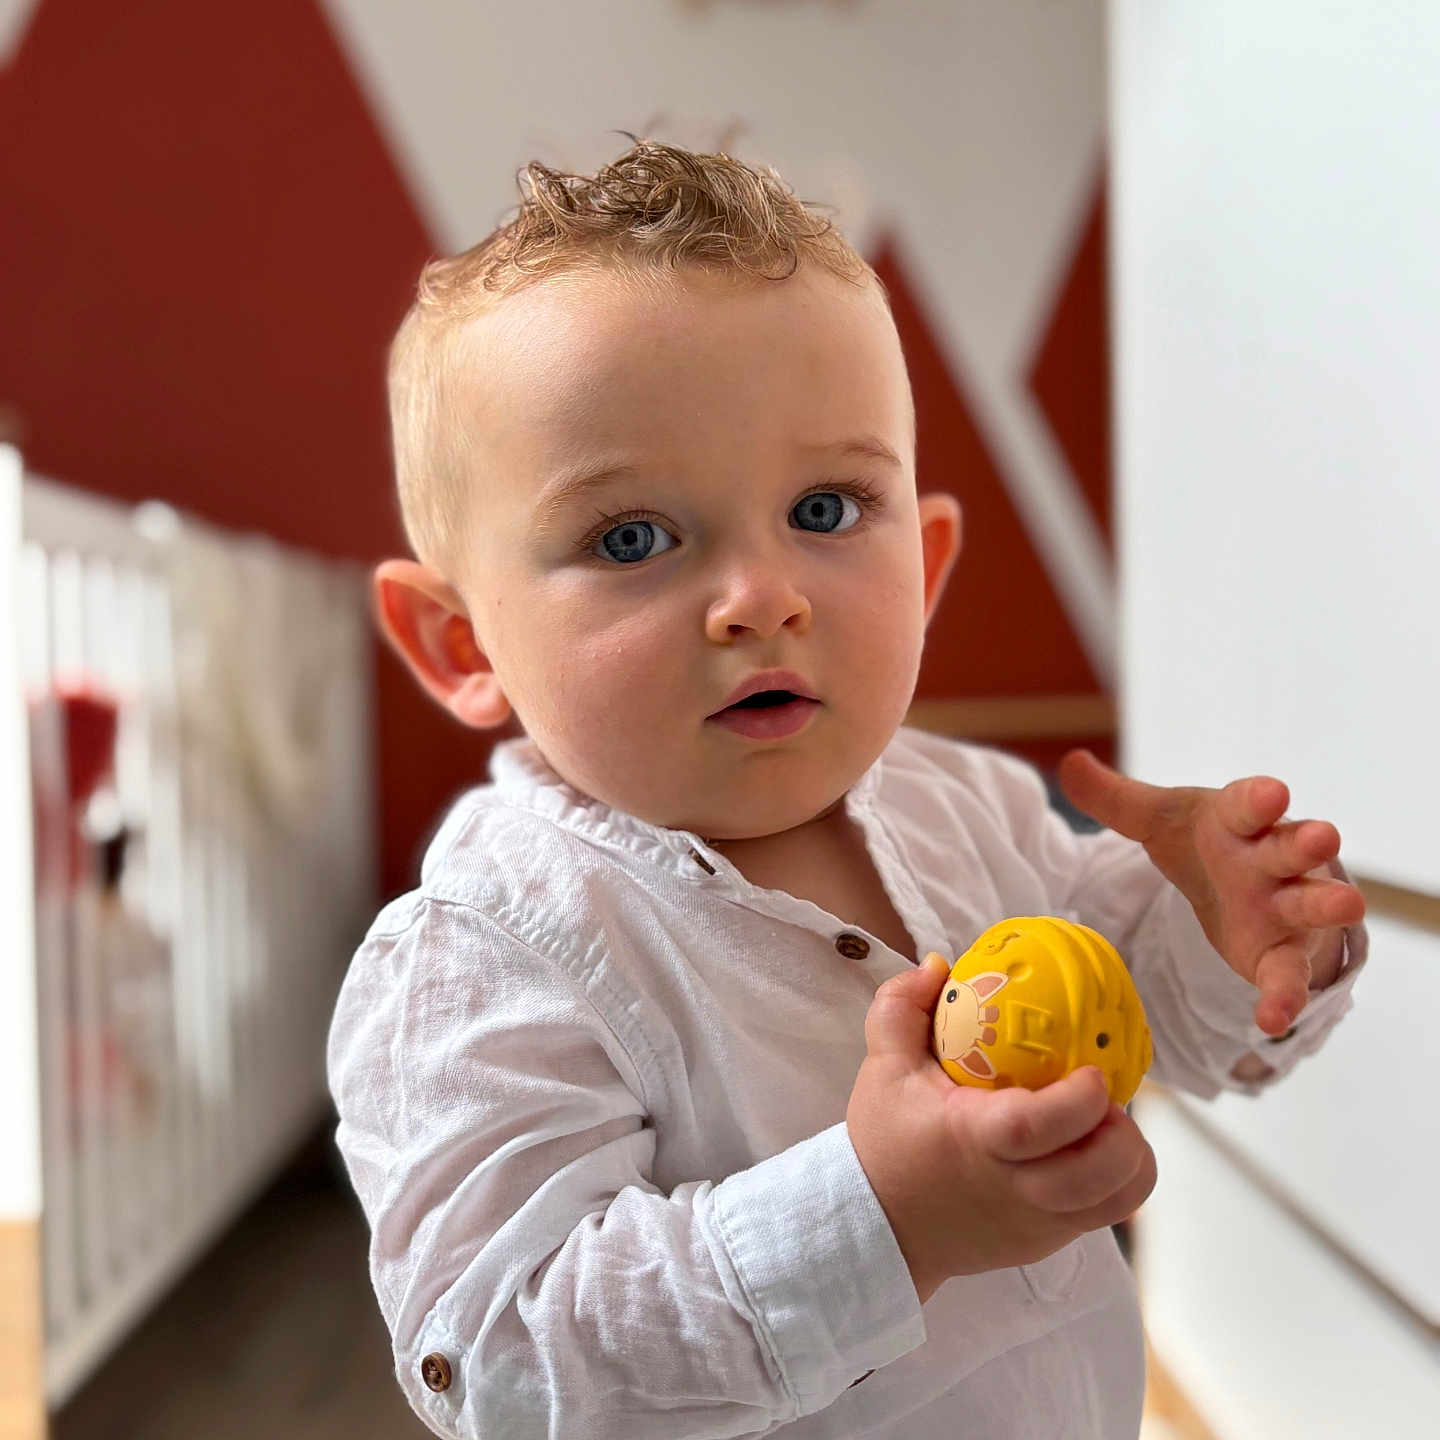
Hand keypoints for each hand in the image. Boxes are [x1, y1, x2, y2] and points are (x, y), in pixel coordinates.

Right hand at [847, 955, 1156, 1303]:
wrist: (880, 1225)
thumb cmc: (886, 1138)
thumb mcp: (883, 1065)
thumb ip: (901, 1005)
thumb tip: (940, 964)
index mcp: (972, 1140)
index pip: (1036, 1128)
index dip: (1080, 1101)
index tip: (1093, 1072)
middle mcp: (1012, 1189)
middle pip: (1098, 1177)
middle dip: (1123, 1133)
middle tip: (1107, 1098)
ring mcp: (1036, 1224)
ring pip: (1116, 1203)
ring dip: (1129, 1160)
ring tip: (1106, 1125)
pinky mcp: (1047, 1243)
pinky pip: (1104, 1215)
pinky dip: (1114, 1181)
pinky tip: (1088, 1149)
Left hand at [1057, 749, 1365, 1035]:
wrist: (1237, 888)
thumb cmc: (1204, 841)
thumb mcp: (1158, 819)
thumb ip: (1115, 799)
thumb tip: (1069, 763)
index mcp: (1240, 819)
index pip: (1250, 804)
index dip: (1259, 799)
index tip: (1271, 792)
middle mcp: (1272, 859)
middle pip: (1293, 847)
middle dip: (1307, 842)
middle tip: (1322, 837)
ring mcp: (1285, 906)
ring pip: (1312, 904)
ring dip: (1327, 903)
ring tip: (1346, 903)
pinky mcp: (1282, 953)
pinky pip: (1288, 975)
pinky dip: (1284, 996)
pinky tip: (1272, 1019)